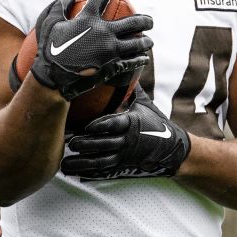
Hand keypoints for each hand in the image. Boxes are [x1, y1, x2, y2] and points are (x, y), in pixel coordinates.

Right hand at [30, 0, 152, 99]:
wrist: (52, 77)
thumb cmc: (48, 49)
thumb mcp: (49, 23)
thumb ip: (60, 5)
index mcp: (88, 18)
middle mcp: (103, 32)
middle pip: (133, 22)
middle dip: (145, 20)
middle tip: (150, 21)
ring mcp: (109, 50)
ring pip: (137, 43)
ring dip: (145, 41)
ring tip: (149, 41)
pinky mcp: (112, 66)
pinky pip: (131, 62)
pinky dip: (139, 60)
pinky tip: (144, 58)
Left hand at [61, 87, 191, 178]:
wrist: (171, 148)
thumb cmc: (154, 122)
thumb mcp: (143, 103)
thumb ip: (129, 87)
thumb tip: (118, 62)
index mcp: (132, 123)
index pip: (114, 124)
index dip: (100, 126)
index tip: (86, 126)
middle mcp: (127, 141)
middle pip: (104, 145)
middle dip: (86, 145)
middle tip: (69, 143)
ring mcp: (124, 156)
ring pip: (101, 162)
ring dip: (82, 164)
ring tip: (65, 164)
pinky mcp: (122, 167)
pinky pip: (104, 172)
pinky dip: (90, 174)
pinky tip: (75, 174)